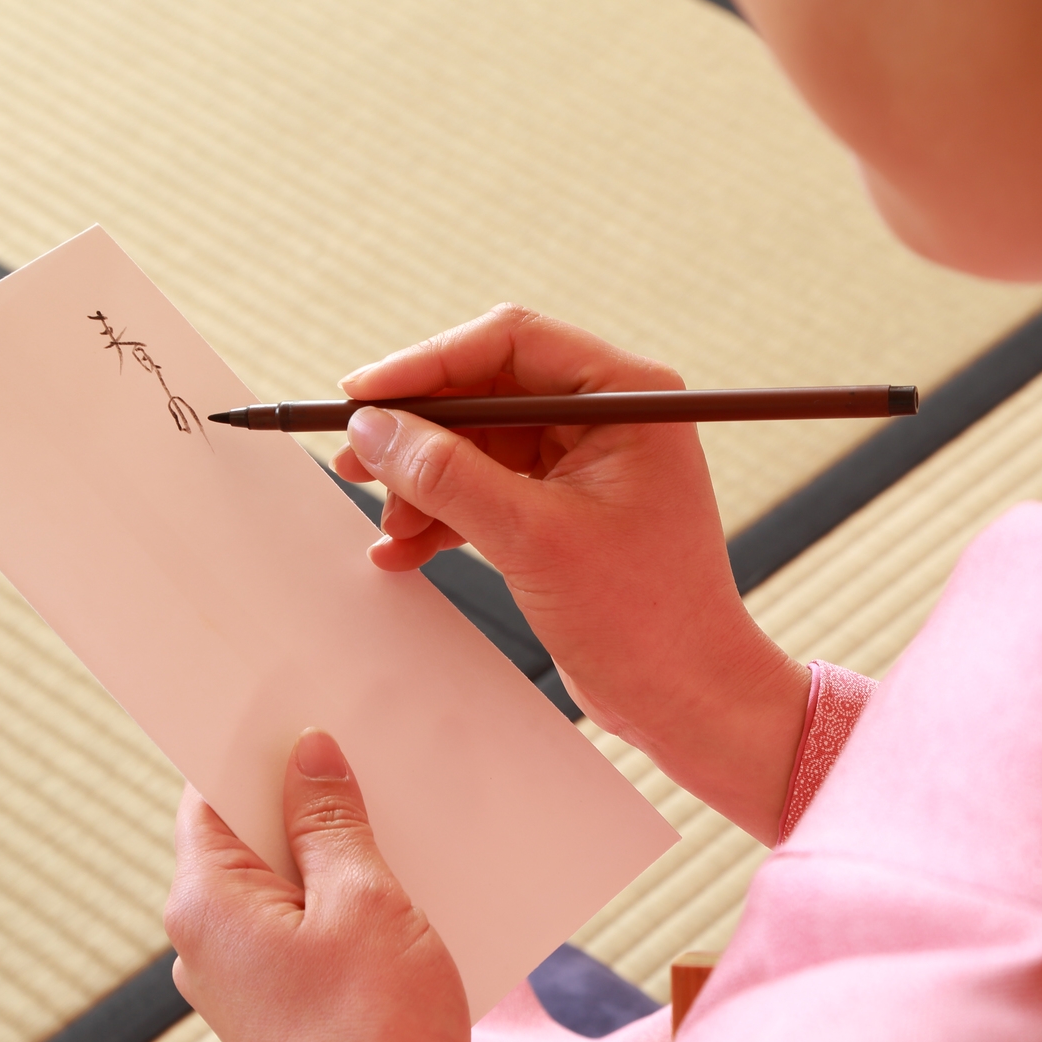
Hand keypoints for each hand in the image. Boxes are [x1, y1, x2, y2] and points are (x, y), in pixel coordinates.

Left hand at [165, 730, 495, 1041]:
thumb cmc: (378, 1034)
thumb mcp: (366, 899)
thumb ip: (331, 819)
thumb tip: (308, 756)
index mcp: (206, 905)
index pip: (209, 794)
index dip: (253, 745)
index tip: (297, 704)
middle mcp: (208, 944)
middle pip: (249, 837)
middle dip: (306, 794)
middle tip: (364, 747)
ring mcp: (247, 984)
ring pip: (287, 885)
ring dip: (338, 850)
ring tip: (399, 814)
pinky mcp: (289, 1012)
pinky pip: (309, 930)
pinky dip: (349, 901)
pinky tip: (406, 883)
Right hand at [333, 305, 809, 843]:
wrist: (687, 698)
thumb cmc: (643, 615)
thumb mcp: (532, 537)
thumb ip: (446, 476)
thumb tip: (371, 427)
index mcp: (628, 396)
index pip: (511, 344)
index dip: (427, 364)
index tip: (361, 397)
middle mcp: (611, 417)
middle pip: (487, 392)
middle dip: (419, 433)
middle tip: (353, 461)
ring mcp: (588, 464)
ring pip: (480, 446)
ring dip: (425, 484)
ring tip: (390, 527)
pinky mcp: (566, 512)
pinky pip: (488, 491)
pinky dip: (446, 517)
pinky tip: (404, 551)